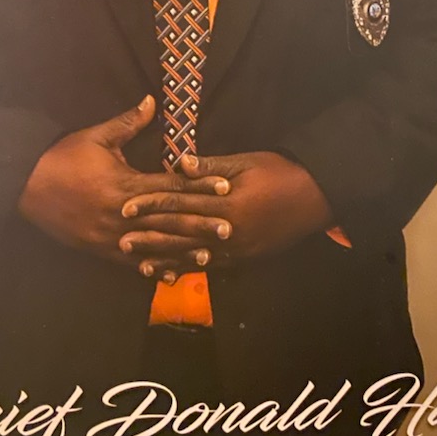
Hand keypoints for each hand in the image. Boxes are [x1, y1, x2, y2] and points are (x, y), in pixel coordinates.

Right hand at [17, 96, 229, 270]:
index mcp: (124, 185)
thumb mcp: (95, 136)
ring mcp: (110, 236)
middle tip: (230, 227)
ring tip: (209, 254)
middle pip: (168, 220)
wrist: (23, 186)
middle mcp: (121, 214)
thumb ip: (128, 123)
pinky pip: (130, 262)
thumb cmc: (61, 157)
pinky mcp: (98, 249)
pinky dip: (151, 267)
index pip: (170, 186)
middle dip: (200, 224)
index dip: (199, 186)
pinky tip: (170, 274)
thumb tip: (153, 100)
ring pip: (154, 246)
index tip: (224, 186)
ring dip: (182, 250)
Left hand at [120, 151, 332, 279]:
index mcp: (226, 204)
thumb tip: (178, 164)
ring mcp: (238, 250)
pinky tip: (174, 273)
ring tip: (139, 263)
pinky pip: (213, 267)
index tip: (126, 207)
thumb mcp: (245, 162)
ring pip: (194, 257)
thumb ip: (210, 167)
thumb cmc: (280, 172)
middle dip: (150, 237)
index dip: (151, 206)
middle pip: (182, 235)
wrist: (316, 197)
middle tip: (120, 240)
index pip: (180, 205)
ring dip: (166, 260)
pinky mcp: (246, 259)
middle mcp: (229, 232)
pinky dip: (191, 270)